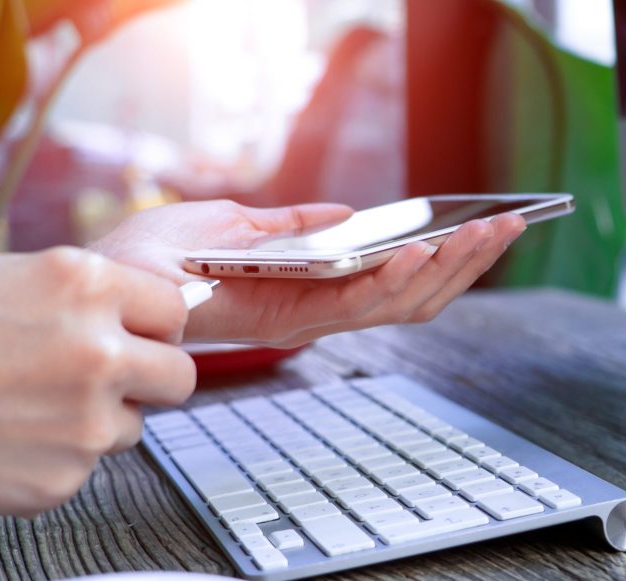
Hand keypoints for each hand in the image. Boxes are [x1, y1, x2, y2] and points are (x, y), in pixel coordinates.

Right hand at [0, 248, 194, 559]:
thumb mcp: (11, 276)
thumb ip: (86, 294)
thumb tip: (139, 311)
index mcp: (86, 286)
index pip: (175, 309)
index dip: (155, 325)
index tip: (141, 334)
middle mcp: (100, 352)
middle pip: (181, 376)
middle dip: (152, 377)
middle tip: (110, 377)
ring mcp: (87, 421)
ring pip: (135, 426)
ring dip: (102, 418)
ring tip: (34, 406)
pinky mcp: (67, 478)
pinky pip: (90, 465)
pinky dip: (62, 455)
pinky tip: (13, 437)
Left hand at [92, 200, 526, 346]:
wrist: (112, 278)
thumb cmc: (164, 252)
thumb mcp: (239, 222)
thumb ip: (296, 223)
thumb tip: (346, 213)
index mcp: (315, 284)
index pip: (396, 275)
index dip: (447, 255)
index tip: (489, 224)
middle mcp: (320, 308)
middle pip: (413, 296)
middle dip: (468, 264)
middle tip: (513, 226)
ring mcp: (308, 318)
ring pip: (398, 304)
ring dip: (449, 270)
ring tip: (490, 233)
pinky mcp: (289, 322)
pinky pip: (357, 305)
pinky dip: (396, 279)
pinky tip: (425, 247)